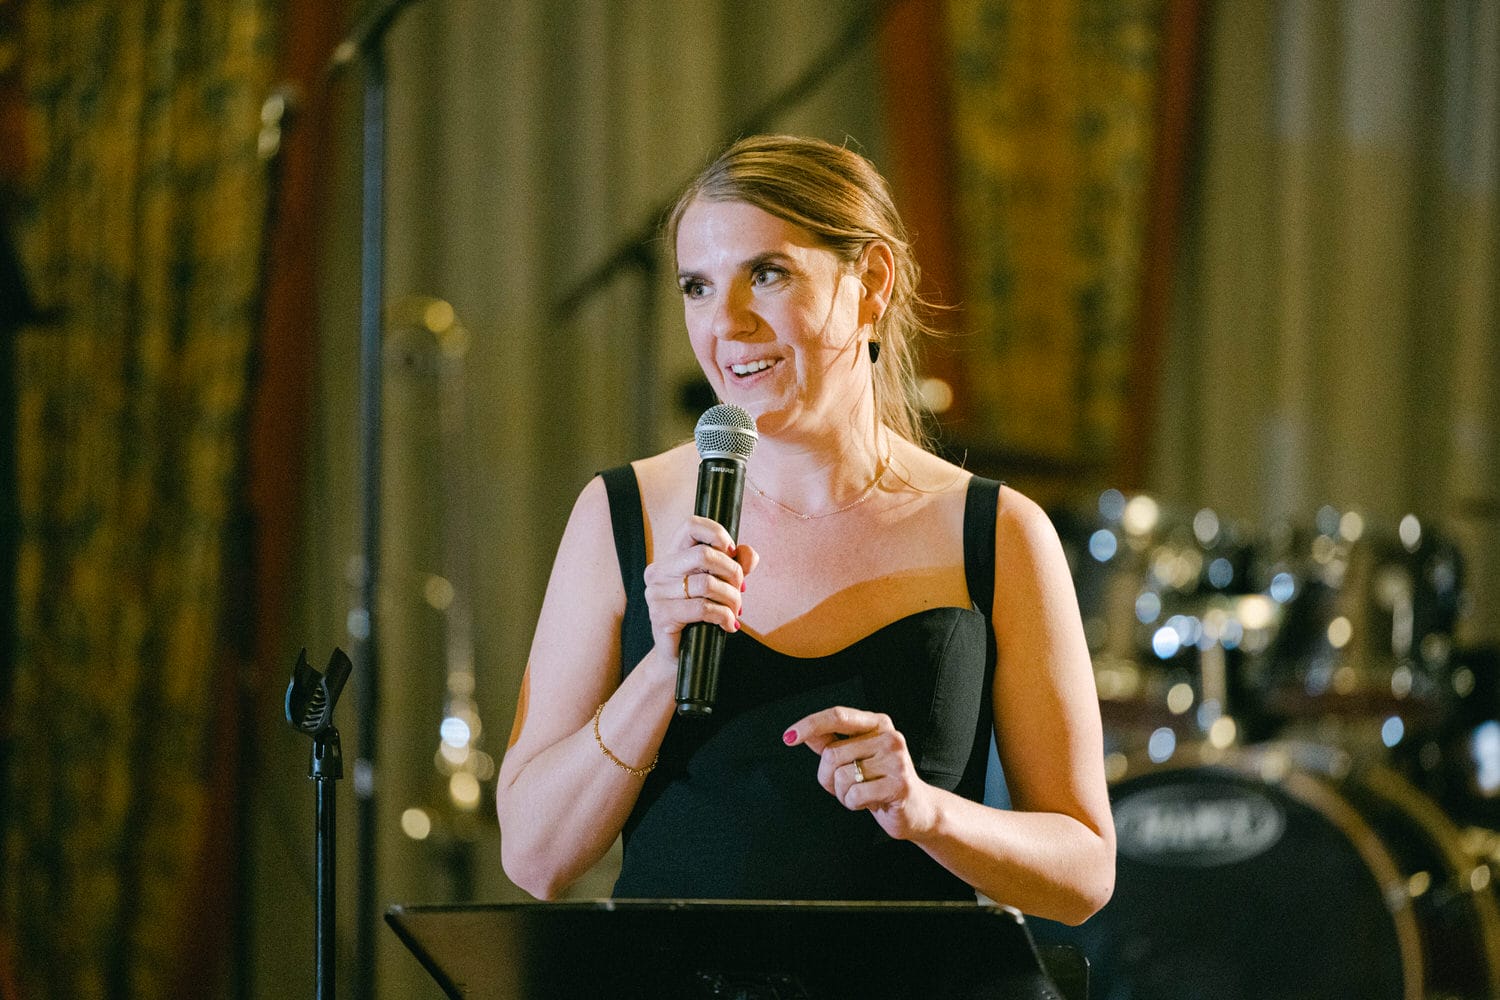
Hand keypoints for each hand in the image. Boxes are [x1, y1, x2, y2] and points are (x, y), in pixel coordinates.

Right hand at [641, 515, 757, 670]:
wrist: (681, 656)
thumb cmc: (701, 618)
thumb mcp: (722, 586)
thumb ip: (736, 565)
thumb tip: (748, 554)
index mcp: (671, 557)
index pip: (690, 526)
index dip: (717, 533)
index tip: (732, 552)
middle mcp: (658, 571)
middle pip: (703, 554)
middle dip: (732, 572)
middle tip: (740, 589)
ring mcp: (656, 594)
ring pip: (707, 584)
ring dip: (731, 599)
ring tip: (736, 610)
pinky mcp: (661, 615)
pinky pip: (702, 608)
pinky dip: (724, 616)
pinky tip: (729, 625)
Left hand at [783, 706, 936, 840]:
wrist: (917, 810)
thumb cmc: (880, 782)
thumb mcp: (854, 758)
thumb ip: (830, 743)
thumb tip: (803, 733)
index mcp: (877, 723)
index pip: (837, 716)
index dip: (810, 724)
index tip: (788, 737)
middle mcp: (889, 736)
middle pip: (832, 754)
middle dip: (827, 777)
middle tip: (845, 787)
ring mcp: (897, 760)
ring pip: (841, 776)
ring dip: (842, 793)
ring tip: (863, 794)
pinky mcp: (899, 784)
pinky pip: (854, 794)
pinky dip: (853, 803)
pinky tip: (870, 803)